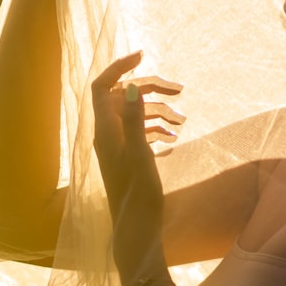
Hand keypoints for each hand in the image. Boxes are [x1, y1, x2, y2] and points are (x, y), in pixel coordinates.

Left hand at [91, 52, 183, 276]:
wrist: (137, 229)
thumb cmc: (137, 194)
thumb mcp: (139, 154)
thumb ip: (134, 119)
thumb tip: (131, 86)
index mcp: (105, 131)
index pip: (102, 86)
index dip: (119, 67)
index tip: (143, 56)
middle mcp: (107, 135)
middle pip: (124, 97)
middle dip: (150, 89)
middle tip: (180, 90)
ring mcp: (117, 147)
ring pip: (135, 115)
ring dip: (158, 111)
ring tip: (182, 121)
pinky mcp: (128, 158)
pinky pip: (140, 132)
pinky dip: (157, 129)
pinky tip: (174, 137)